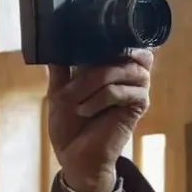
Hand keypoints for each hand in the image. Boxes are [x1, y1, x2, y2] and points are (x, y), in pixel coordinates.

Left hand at [47, 49, 153, 191]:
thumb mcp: (58, 91)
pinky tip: (85, 110)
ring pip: (121, 69)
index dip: (107, 36)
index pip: (119, 38)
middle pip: (123, 49)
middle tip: (74, 76)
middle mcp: (127, 72)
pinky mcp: (139, 105)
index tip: (84, 38)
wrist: (74, 155)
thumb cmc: (68, 123)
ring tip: (74, 100)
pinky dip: (100, 99)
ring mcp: (135, 87)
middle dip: (94, 63)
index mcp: (109, 64)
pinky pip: (122, 91)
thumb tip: (53, 39)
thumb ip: (60, 67)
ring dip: (92, 82)